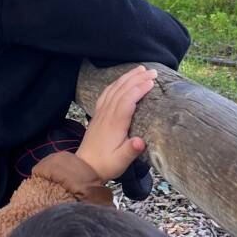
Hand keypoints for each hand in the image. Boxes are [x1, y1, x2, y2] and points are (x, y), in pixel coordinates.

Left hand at [76, 66, 155, 181]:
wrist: (84, 167)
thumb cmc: (105, 165)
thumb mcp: (120, 162)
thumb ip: (130, 151)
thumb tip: (141, 142)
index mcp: (114, 124)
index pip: (127, 100)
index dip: (139, 89)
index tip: (152, 82)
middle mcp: (107, 114)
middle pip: (122, 90)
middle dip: (137, 78)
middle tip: (152, 72)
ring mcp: (101, 113)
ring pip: (114, 89)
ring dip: (127, 77)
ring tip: (140, 69)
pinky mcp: (98, 114)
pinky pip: (106, 93)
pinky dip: (115, 83)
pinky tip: (121, 80)